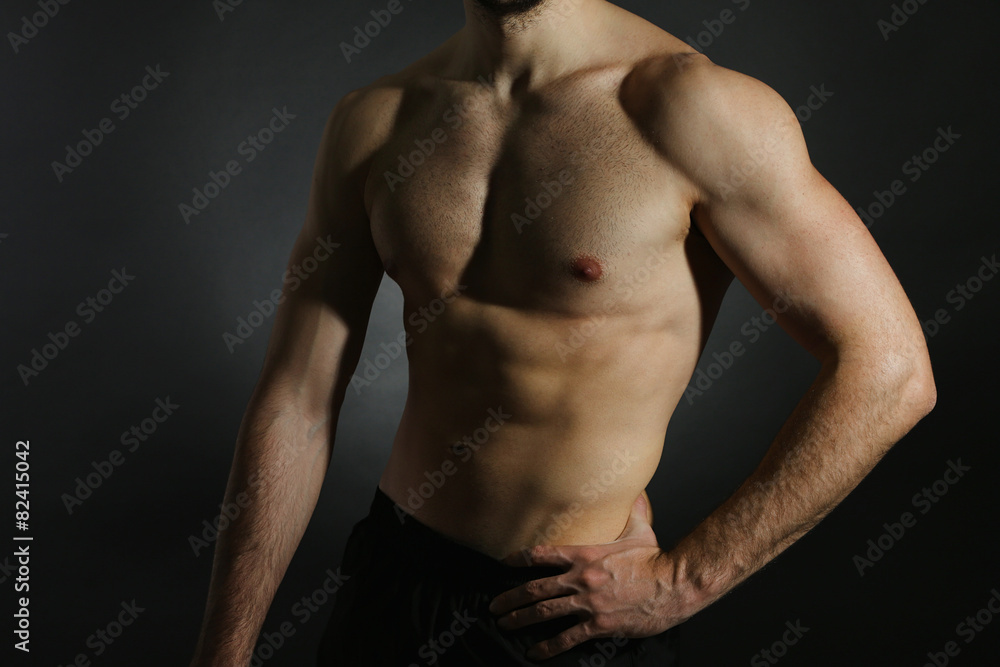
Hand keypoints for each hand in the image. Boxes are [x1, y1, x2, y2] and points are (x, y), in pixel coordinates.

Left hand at [489, 493, 692, 659]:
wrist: (674, 584)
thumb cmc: (657, 559)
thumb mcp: (641, 530)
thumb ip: (632, 512)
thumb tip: (636, 494)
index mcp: (586, 554)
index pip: (543, 554)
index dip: (520, 558)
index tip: (504, 563)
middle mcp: (581, 578)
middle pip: (535, 587)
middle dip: (510, 598)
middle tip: (494, 605)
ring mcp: (588, 602)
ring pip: (544, 612)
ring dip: (520, 619)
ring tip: (505, 625)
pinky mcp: (599, 624)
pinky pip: (567, 637)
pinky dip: (548, 647)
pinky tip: (534, 653)